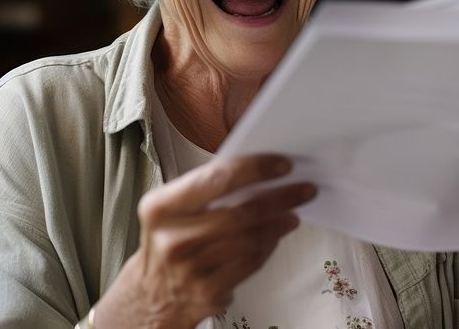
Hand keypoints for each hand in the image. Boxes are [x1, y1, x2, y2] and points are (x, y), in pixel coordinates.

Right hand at [94, 154, 315, 328]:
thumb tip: (260, 172)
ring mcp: (190, 269)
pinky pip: (251, 263)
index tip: (283, 165)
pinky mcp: (208, 291)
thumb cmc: (171, 240)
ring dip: (279, 223)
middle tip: (304, 189)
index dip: (256, 169)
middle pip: (241, 213)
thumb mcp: (173, 209)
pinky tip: (276, 235)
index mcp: (161, 207)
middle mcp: (173, 238)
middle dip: (280, 198)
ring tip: (292, 212)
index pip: (217, 179)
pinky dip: (269, 246)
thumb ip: (208, 189)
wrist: (153, 293)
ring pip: (250, 240)